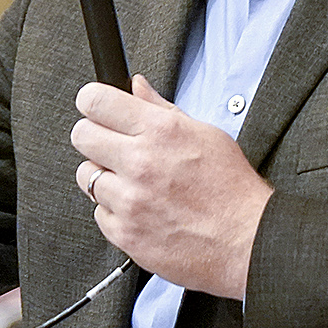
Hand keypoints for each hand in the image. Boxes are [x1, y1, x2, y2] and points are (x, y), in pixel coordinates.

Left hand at [71, 75, 271, 298]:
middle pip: (81, 135)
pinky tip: (140, 209)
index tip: (95, 107)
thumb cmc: (231, 188)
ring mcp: (130, 201)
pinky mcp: (125, 233)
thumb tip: (136, 86)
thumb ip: (161, 109)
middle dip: (94, 137)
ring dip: (104, 177)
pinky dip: (114, 211)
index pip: (96, 101)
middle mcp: (141, 163)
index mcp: (161, 131)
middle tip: (111, 145)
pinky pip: (99, 212)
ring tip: (131, 183)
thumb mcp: (204, 134)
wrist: (246, 241)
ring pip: (86, 175)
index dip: (92, 101)